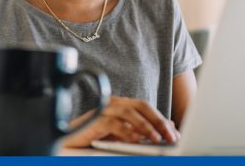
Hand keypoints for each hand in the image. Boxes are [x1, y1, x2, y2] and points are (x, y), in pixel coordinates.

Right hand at [63, 96, 179, 147]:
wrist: (69, 141)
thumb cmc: (96, 136)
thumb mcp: (124, 134)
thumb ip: (142, 129)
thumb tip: (168, 127)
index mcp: (123, 104)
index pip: (147, 108)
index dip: (162, 120)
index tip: (174, 134)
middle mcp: (115, 103)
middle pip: (142, 106)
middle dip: (158, 121)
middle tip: (170, 136)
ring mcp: (104, 109)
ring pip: (129, 112)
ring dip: (145, 126)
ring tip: (156, 139)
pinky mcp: (94, 120)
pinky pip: (112, 123)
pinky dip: (126, 131)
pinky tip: (135, 140)